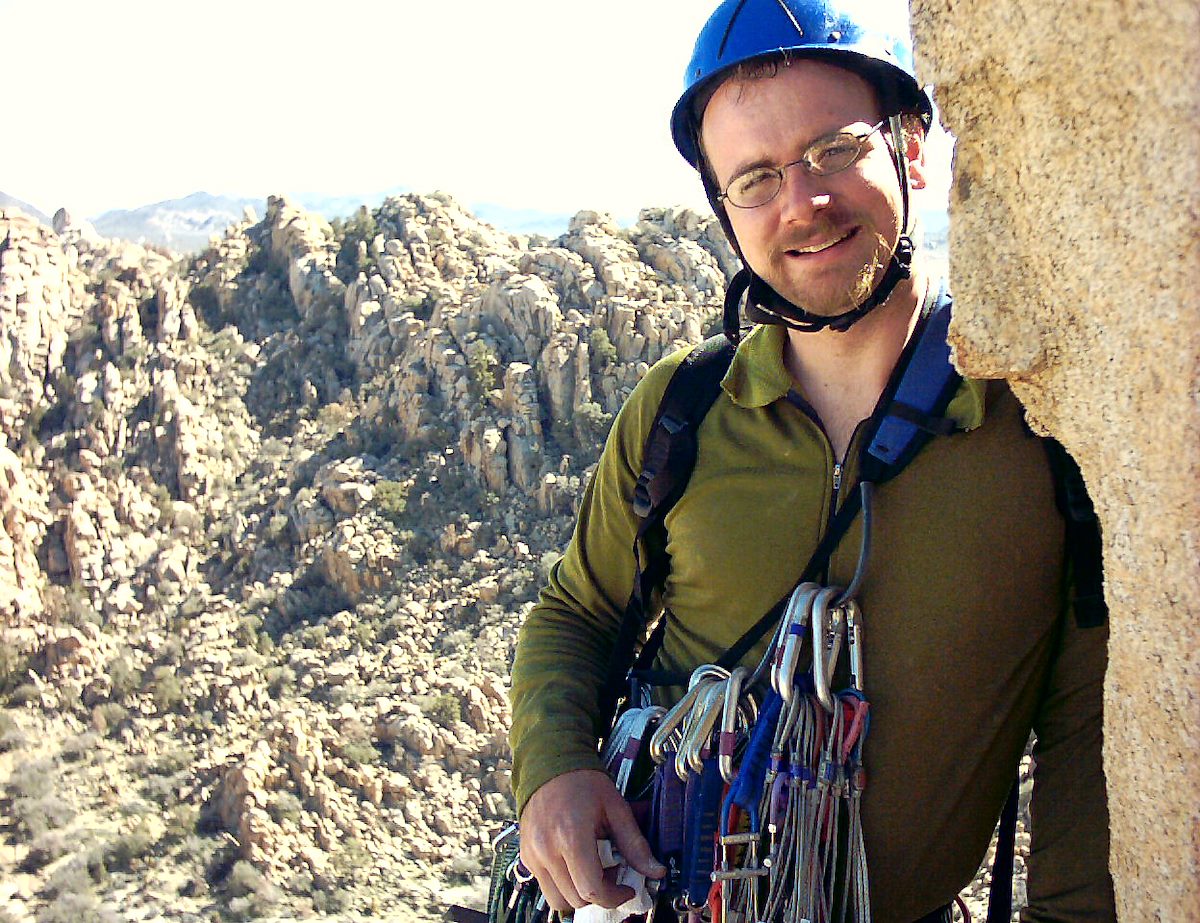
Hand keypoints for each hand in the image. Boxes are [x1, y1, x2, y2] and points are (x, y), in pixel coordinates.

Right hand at [518, 769, 665, 913]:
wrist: (550, 765)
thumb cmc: (583, 782)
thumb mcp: (616, 808)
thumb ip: (635, 843)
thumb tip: (655, 870)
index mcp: (571, 836)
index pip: (592, 889)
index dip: (614, 897)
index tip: (627, 889)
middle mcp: (547, 850)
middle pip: (576, 899)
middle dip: (600, 894)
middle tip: (613, 872)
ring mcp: (533, 855)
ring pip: (558, 900)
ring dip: (580, 894)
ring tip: (594, 870)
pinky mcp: (526, 856)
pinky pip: (546, 887)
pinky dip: (564, 885)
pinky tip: (577, 864)